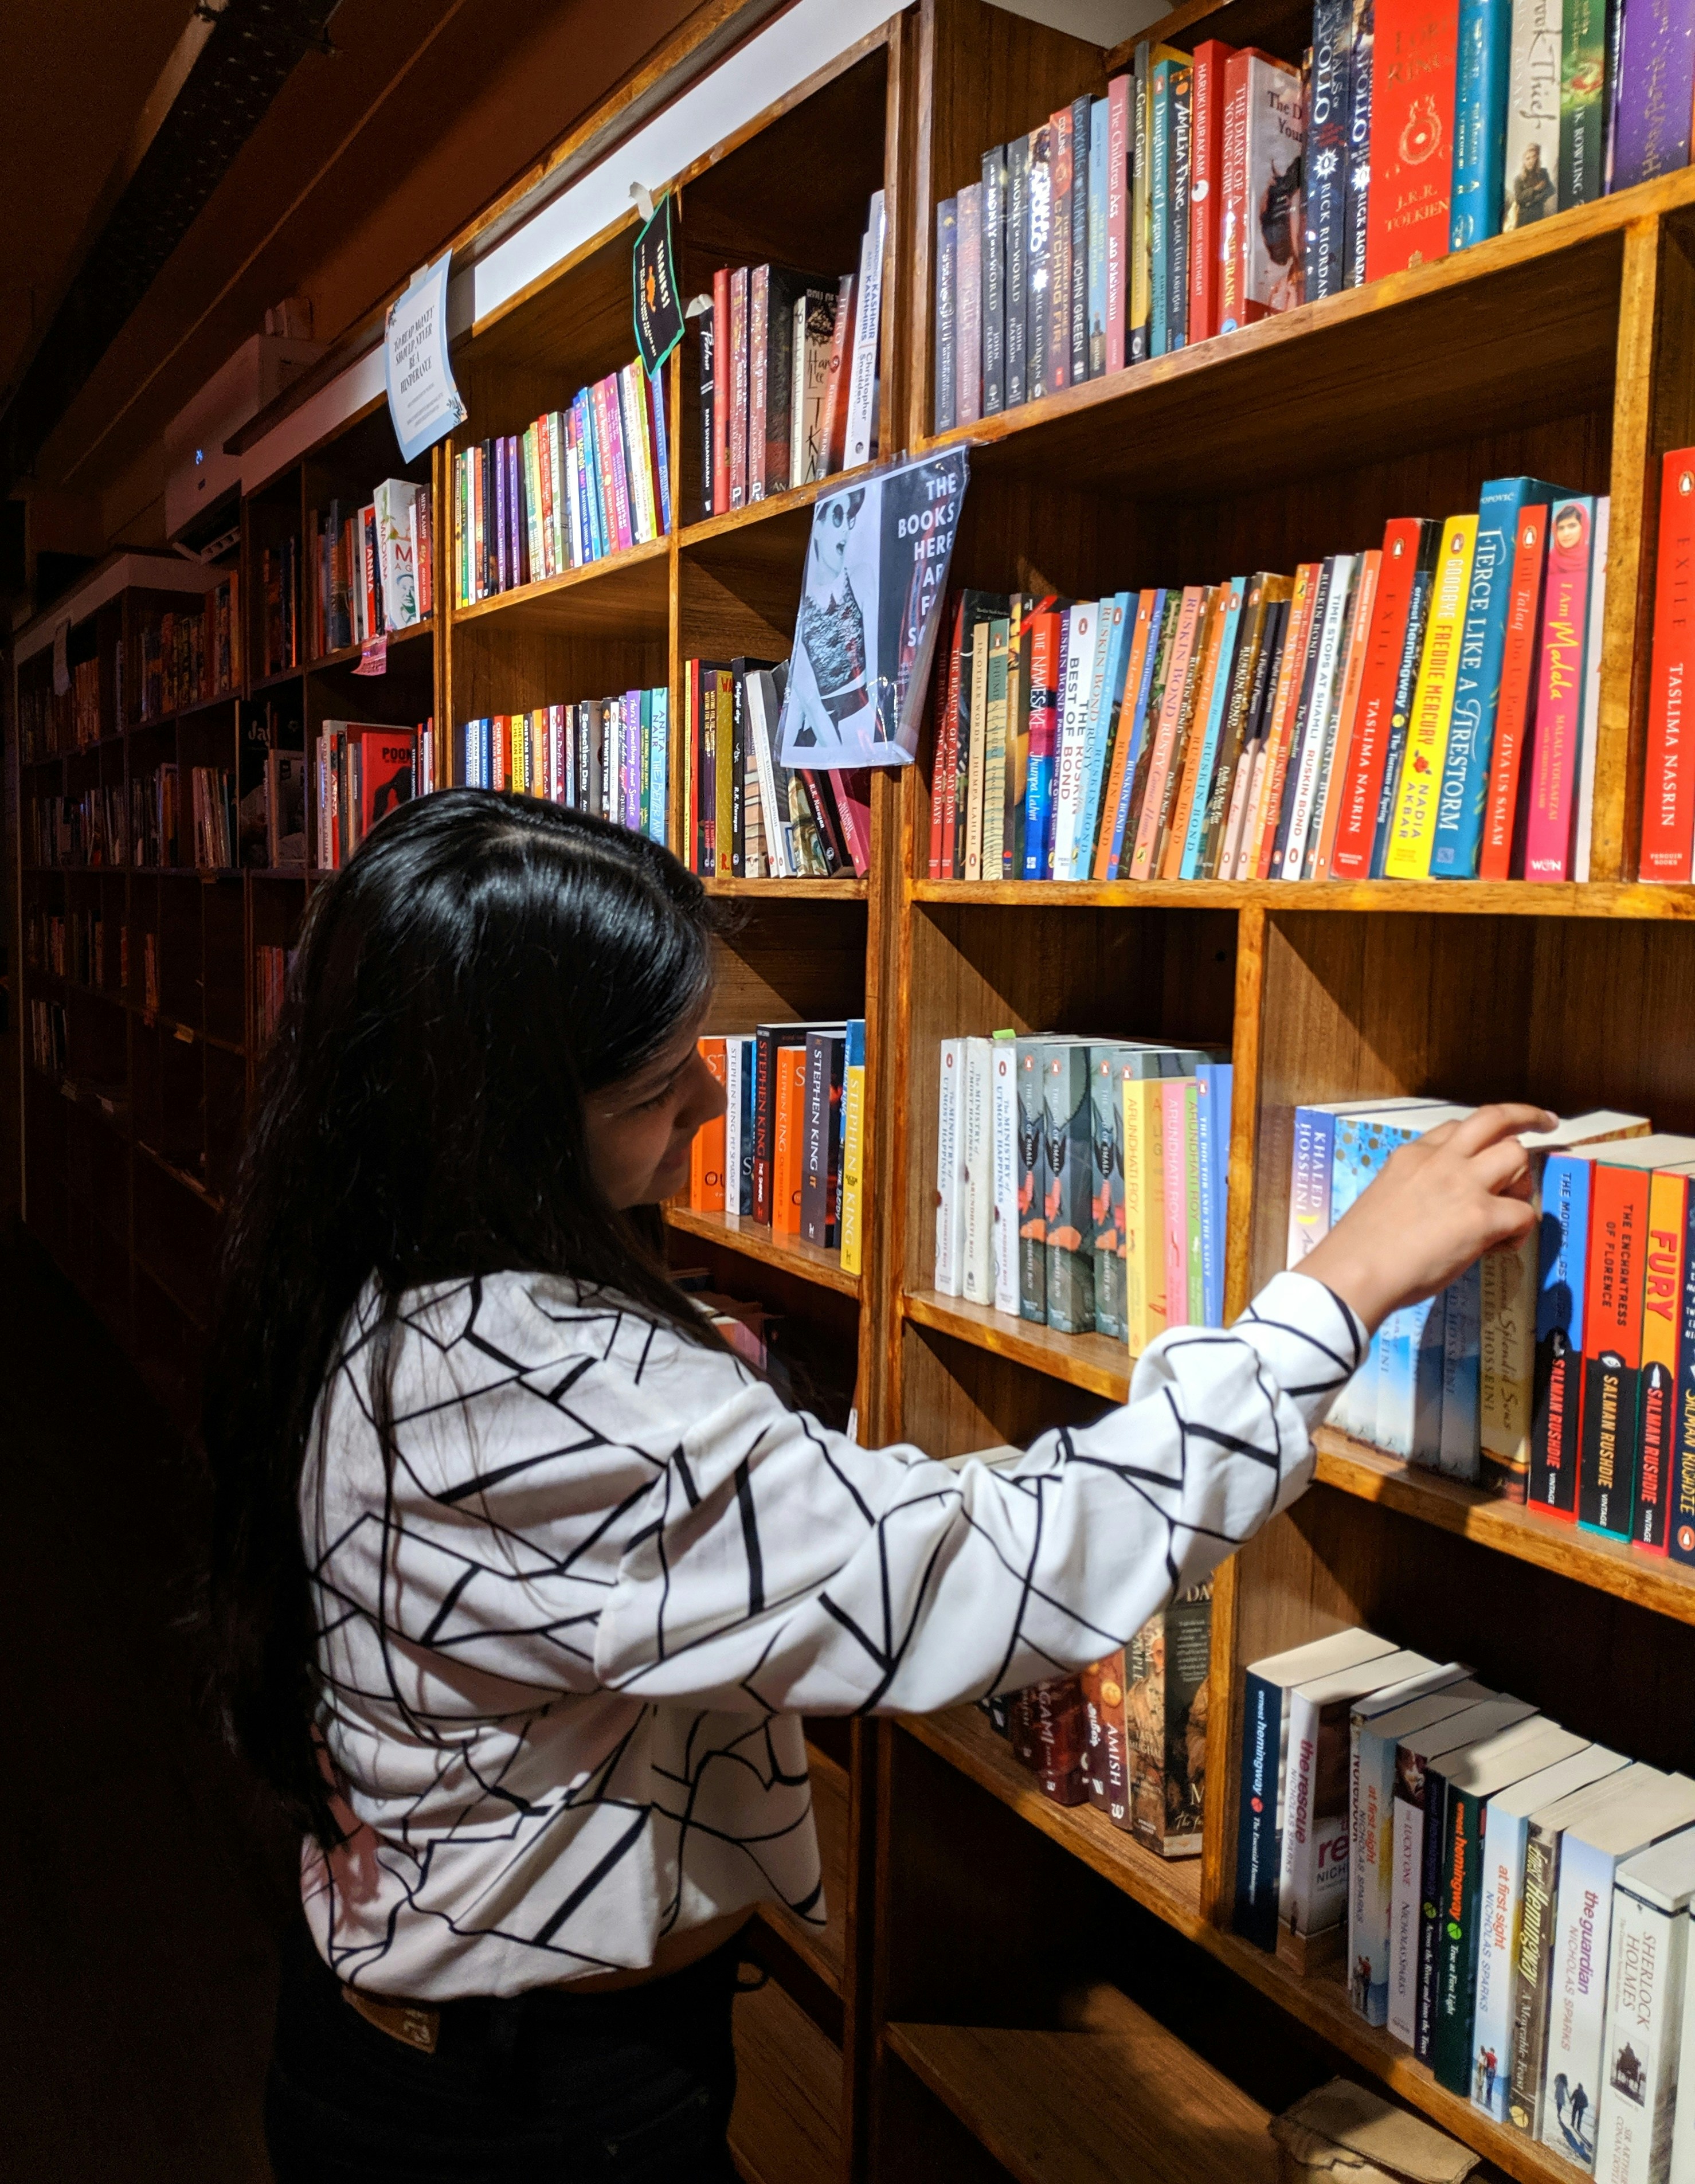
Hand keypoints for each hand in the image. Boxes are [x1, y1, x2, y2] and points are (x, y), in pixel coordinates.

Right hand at [1299, 1103, 1555, 1333]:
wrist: (1355, 1272)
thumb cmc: (1359, 1247)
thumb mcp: (1387, 1196)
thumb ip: (1419, 1189)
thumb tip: (1445, 1208)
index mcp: (1413, 1155)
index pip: (1456, 1127)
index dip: (1480, 1136)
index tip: (1492, 1141)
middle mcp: (1441, 1160)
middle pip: (1494, 1119)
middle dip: (1527, 1117)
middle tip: (1547, 1124)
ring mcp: (1463, 1185)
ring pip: (1517, 1154)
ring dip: (1521, 1182)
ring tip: (1508, 1210)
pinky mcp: (1481, 1216)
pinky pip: (1524, 1213)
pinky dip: (1520, 1231)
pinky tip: (1499, 1247)